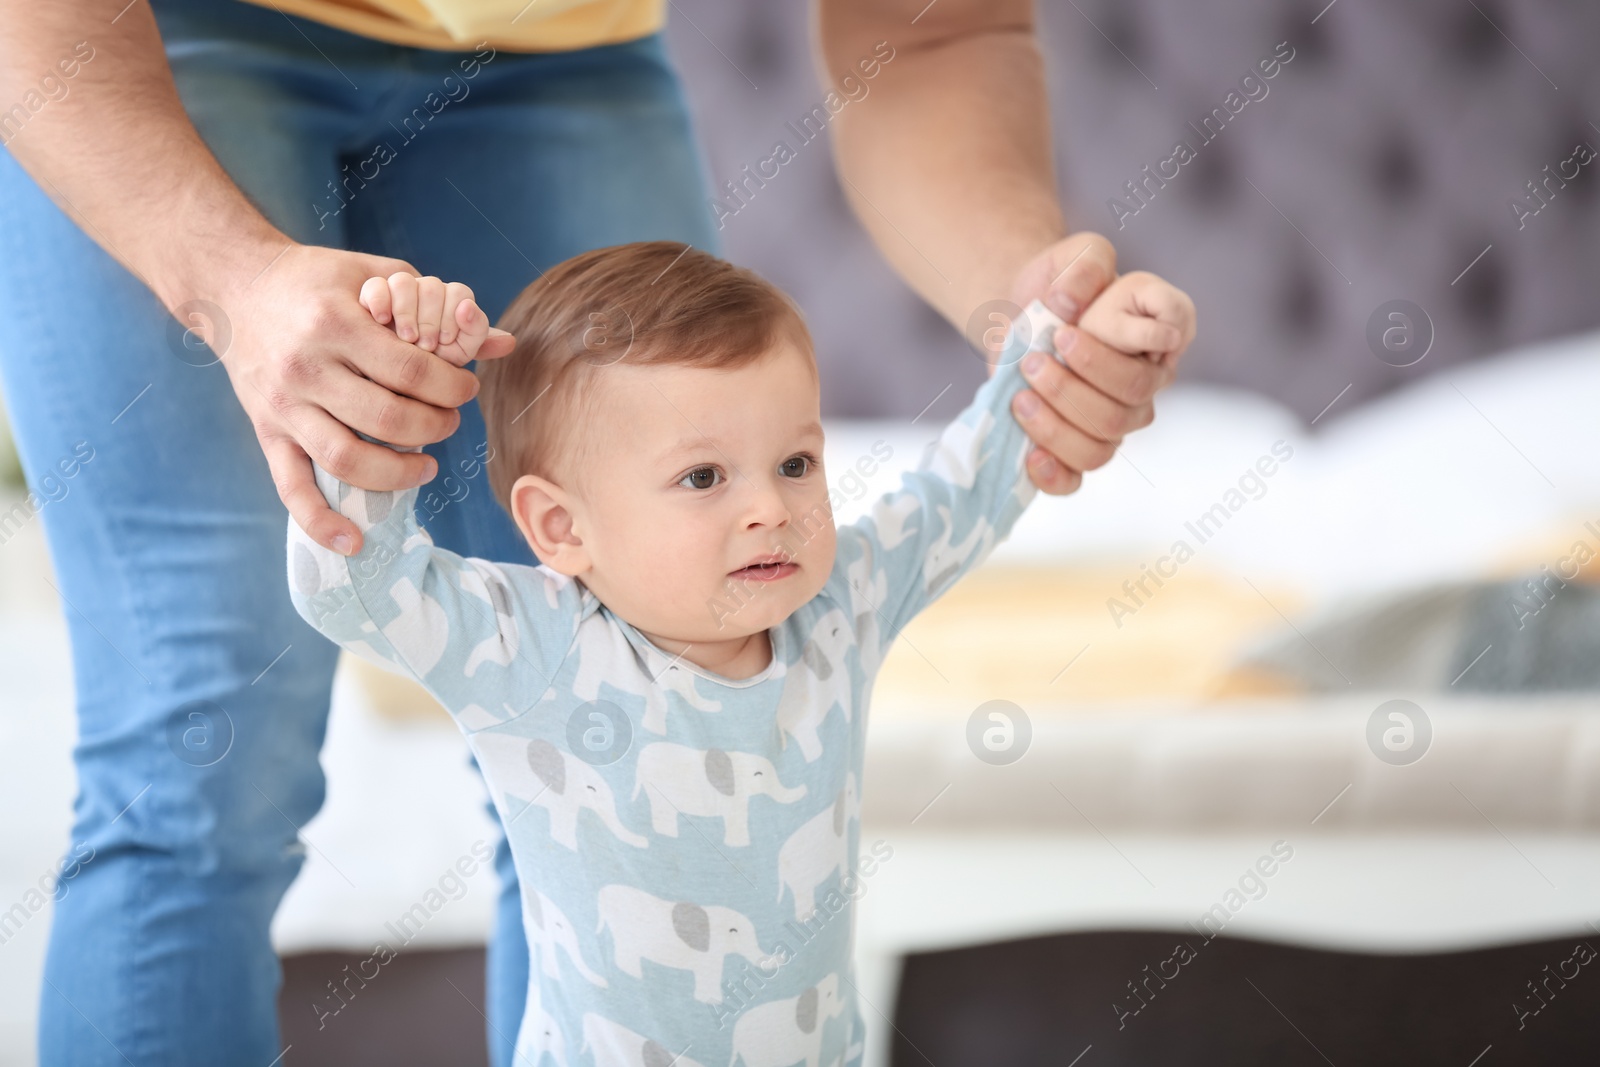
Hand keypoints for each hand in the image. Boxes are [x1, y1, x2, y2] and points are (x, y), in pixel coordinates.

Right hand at [210, 243, 506, 556]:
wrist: (234, 284)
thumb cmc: (316, 280)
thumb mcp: (376, 274)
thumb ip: (438, 305)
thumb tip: (504, 342)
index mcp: (336, 324)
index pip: (411, 372)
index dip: (452, 386)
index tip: (467, 388)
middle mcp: (306, 368)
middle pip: (387, 420)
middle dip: (434, 428)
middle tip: (450, 422)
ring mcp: (284, 406)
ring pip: (346, 459)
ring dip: (397, 475)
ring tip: (426, 467)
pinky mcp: (266, 432)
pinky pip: (291, 488)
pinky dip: (320, 523)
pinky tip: (353, 543)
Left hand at [1006, 233, 1195, 493]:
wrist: (1023, 307)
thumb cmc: (1062, 282)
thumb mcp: (1077, 255)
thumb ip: (1087, 265)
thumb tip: (1070, 304)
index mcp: (1156, 348)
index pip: (1147, 372)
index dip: (1104, 363)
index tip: (1062, 333)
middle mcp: (1142, 392)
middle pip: (1121, 415)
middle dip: (1069, 390)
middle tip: (1032, 359)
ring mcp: (1110, 424)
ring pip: (1098, 449)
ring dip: (1055, 427)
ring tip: (1021, 395)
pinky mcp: (1072, 445)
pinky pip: (1074, 479)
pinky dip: (1053, 475)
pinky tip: (1030, 456)